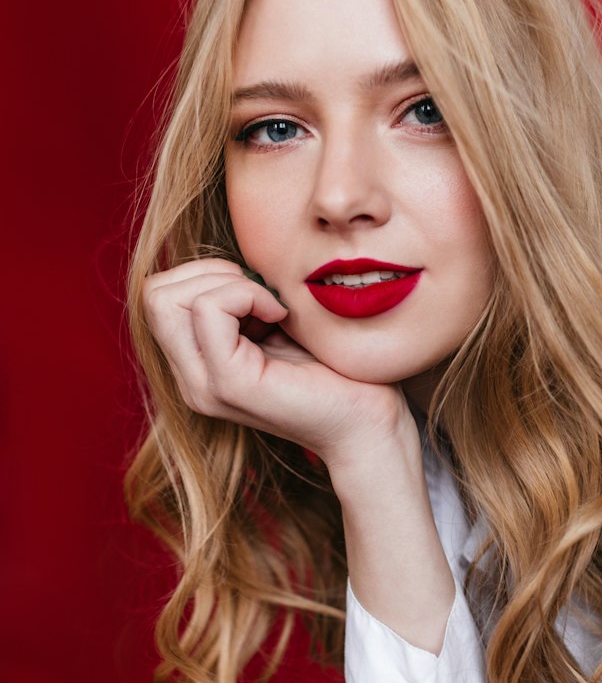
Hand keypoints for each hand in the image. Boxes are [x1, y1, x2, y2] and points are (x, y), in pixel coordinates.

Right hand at [142, 259, 412, 463]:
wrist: (367, 420)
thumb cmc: (333, 368)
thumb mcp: (274, 323)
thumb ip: (239, 300)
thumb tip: (222, 262)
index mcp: (197, 365)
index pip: (157, 295)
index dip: (204, 275)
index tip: (257, 291)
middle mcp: (190, 379)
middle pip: (154, 294)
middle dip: (209, 273)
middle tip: (262, 295)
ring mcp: (204, 386)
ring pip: (168, 299)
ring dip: (227, 283)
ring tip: (271, 307)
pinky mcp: (229, 384)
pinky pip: (209, 309)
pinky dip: (247, 294)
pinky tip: (281, 316)